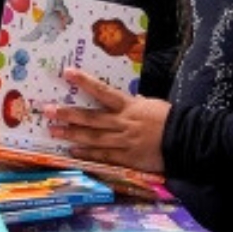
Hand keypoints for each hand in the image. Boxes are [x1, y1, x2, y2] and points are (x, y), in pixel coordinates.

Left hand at [47, 68, 167, 172]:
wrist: (185, 140)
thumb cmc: (169, 119)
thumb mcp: (150, 104)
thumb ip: (132, 104)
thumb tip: (118, 101)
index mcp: (129, 106)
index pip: (102, 91)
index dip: (84, 82)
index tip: (67, 73)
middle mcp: (122, 123)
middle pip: (90, 117)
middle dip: (68, 113)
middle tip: (47, 110)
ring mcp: (123, 142)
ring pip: (92, 138)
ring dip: (72, 134)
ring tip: (53, 131)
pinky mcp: (126, 158)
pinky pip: (103, 156)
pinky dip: (87, 154)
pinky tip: (72, 151)